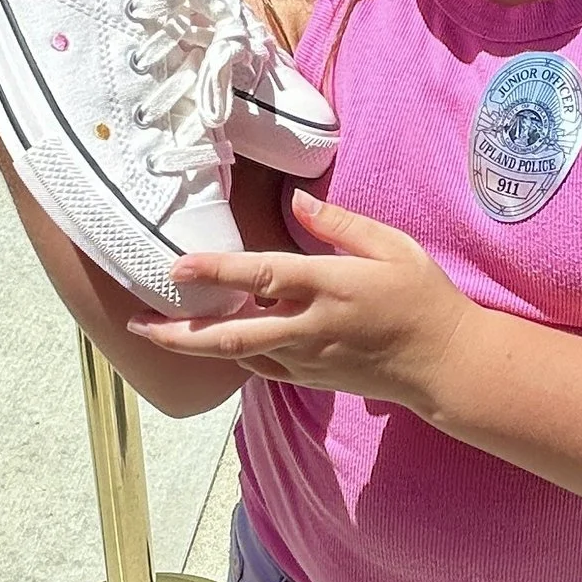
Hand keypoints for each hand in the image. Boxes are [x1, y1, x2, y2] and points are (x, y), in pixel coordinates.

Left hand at [136, 193, 465, 407]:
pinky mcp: (311, 379)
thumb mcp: (394, 248)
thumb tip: (298, 201)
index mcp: (332, 288)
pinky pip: (260, 368)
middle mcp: (312, 329)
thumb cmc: (424, 299)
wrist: (446, 365)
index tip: (177, 266)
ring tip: (155, 329)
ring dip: (195, 345)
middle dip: (179, 334)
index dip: (217, 273)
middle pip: (232, 337)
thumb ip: (341, 225)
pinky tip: (208, 342)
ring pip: (239, 355)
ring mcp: (309, 360)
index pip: (263, 278)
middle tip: (136, 323)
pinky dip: (230, 355)